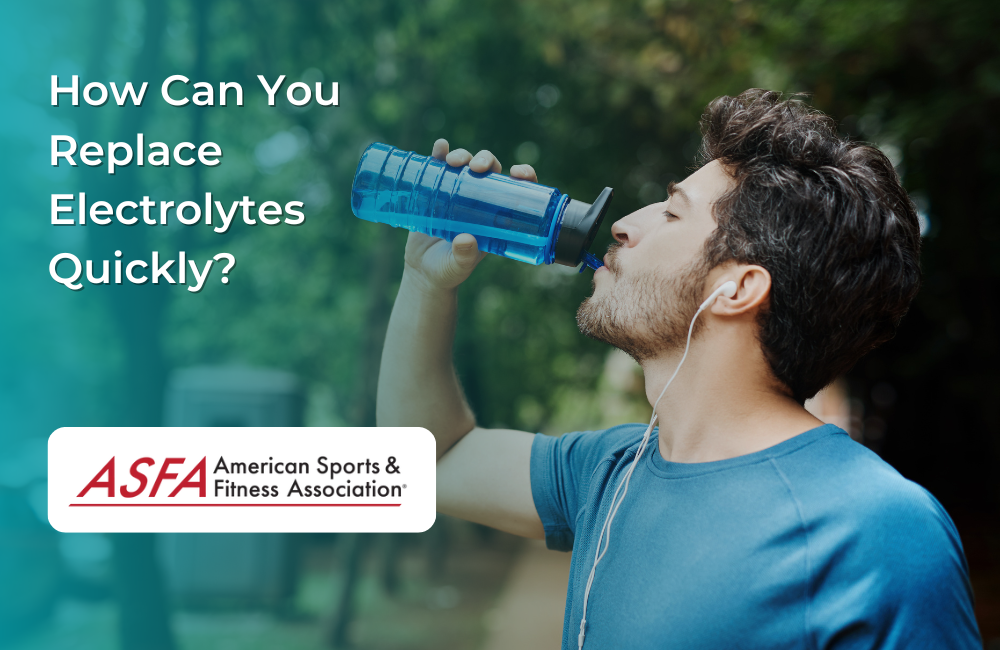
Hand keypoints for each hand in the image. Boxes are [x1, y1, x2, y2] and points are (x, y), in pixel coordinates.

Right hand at [403, 138, 538, 290]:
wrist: (422, 272)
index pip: (517, 190)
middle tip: (476, 167)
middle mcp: (479, 201)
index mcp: (495, 216)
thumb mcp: (458, 267)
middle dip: (486, 160)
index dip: (524, 176)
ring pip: (466, 165)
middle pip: (490, 169)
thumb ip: (464, 257)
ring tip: (452, 161)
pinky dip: (440, 153)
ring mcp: (457, 194)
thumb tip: (465, 240)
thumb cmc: (448, 271)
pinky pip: (439, 167)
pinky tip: (439, 147)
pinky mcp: (435, 191)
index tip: (519, 173)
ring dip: (463, 155)